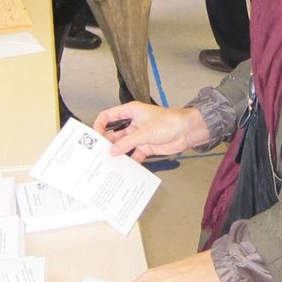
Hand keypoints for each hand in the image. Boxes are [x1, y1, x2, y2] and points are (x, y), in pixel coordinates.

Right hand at [93, 102, 208, 161]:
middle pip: (113, 133)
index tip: (94, 137)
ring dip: (117, 154)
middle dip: (106, 143)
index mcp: (131, 112)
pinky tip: (124, 169)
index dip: (99, 125)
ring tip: (107, 164)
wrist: (187, 131)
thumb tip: (112, 151)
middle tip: (97, 154)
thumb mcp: (145, 131)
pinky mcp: (145, 147)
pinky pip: (133, 155)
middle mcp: (132, 123)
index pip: (108, 116)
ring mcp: (138, 136)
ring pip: (122, 145)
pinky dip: (129, 162)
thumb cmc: (169, 122)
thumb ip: (127, 142)